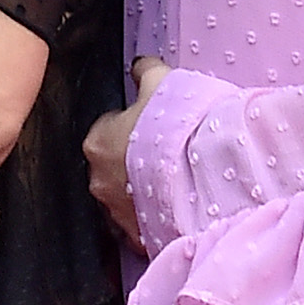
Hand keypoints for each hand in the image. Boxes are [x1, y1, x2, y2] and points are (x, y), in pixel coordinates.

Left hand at [83, 54, 170, 246]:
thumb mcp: (163, 83)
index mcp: (97, 142)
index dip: (131, 127)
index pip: (106, 130)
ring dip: (144, 193)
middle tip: (166, 156)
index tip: (154, 127)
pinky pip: (142, 228)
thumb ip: (146, 72)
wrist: (205, 174)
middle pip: (113, 168)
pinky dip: (155, 221)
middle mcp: (98, 181)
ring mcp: (116, 214)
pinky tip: (177, 210)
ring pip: (126, 200)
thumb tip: (139, 65)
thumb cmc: (179, 123)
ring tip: (175, 184)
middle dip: (134, 163)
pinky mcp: (138, 239)